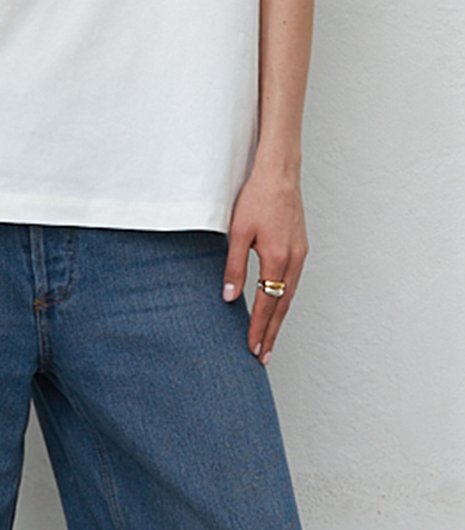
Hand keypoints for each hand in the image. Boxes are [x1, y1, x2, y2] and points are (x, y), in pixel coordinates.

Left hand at [222, 159, 307, 364]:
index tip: (252, 349)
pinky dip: (285, 299)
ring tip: (269, 339)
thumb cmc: (256, 198)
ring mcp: (300, 255)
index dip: (258, 328)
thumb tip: (229, 297)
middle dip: (271, 333)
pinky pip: (293, 282)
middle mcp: (293, 261)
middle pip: (282, 307)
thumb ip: (233, 267)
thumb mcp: (238, 232)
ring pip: (290, 296)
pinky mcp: (301, 247)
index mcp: (276, 260)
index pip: (266, 304)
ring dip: (279, 319)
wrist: (279, 173)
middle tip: (263, 356)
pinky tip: (278, 305)